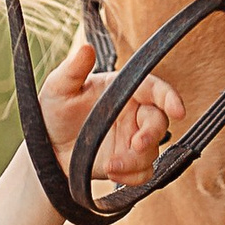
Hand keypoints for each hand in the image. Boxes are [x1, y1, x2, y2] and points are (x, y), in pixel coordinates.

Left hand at [39, 38, 185, 192]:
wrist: (47, 148)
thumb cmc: (54, 111)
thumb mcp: (59, 88)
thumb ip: (73, 70)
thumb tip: (85, 48)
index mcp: (123, 90)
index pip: (154, 89)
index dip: (169, 98)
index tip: (177, 110)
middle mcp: (133, 114)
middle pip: (159, 122)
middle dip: (152, 134)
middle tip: (136, 144)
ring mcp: (133, 140)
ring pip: (152, 151)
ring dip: (134, 160)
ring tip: (109, 165)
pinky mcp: (129, 164)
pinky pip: (144, 173)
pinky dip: (132, 177)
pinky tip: (112, 173)